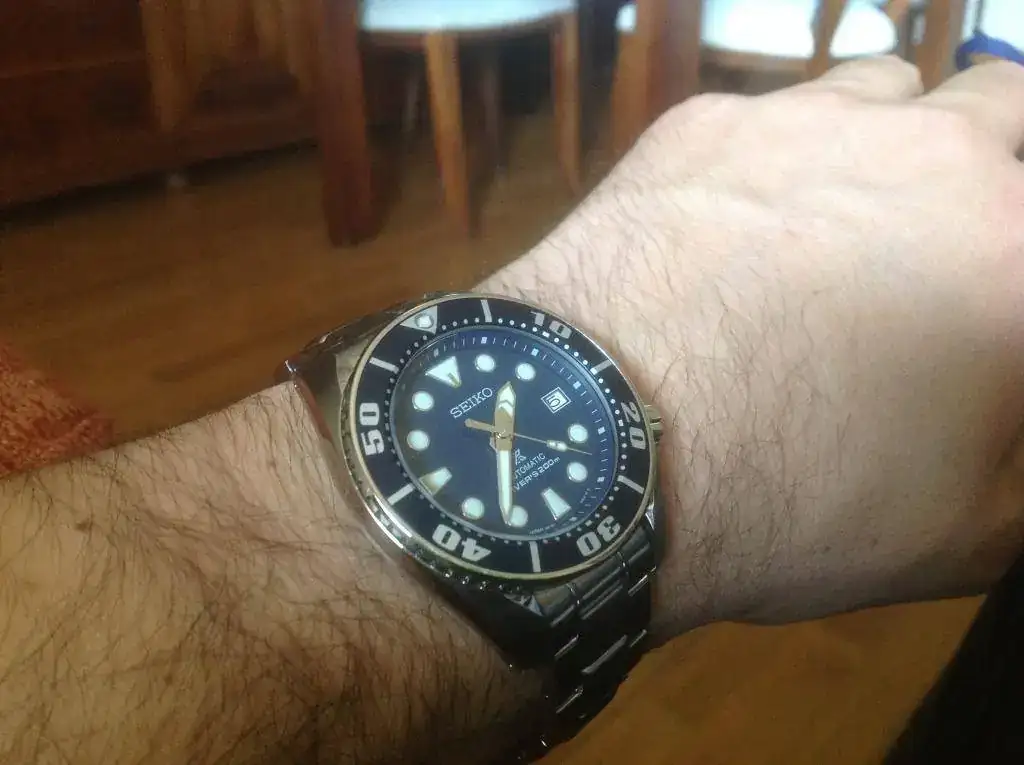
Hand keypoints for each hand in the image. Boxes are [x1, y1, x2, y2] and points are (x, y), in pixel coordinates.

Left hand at [481, 58, 1023, 636]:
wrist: (604, 452)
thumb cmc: (796, 504)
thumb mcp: (967, 530)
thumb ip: (1019, 458)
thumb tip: (999, 403)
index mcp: (1015, 256)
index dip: (1005, 280)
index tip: (978, 312)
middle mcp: (935, 159)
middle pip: (1001, 112)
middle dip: (981, 168)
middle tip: (929, 245)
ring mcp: (809, 124)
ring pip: (887, 92)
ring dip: (882, 145)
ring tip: (828, 224)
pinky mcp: (704, 123)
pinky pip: (764, 117)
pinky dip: (765, 162)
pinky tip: (720, 230)